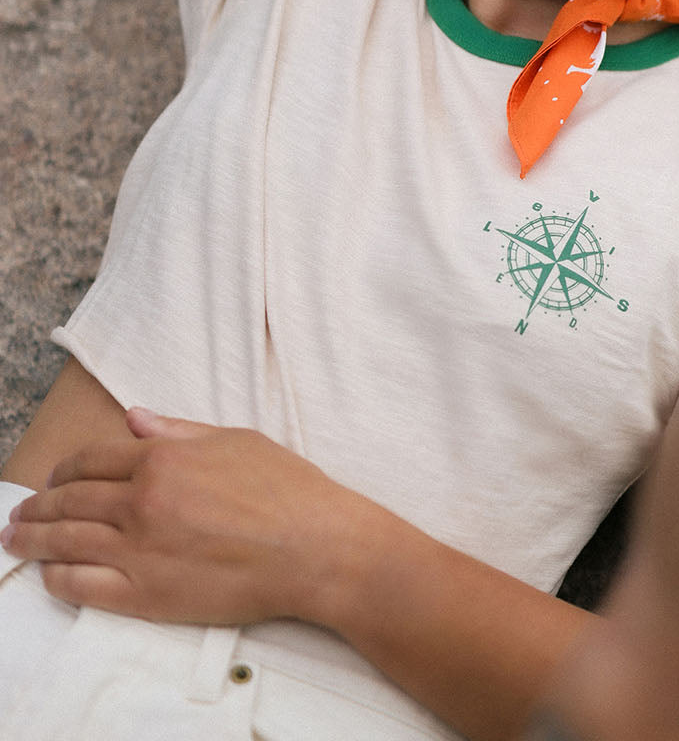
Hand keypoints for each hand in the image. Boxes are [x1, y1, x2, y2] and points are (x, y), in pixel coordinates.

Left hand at [1, 410, 363, 626]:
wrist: (314, 547)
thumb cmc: (286, 490)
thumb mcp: (235, 441)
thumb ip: (179, 431)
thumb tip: (134, 419)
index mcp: (163, 458)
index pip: (92, 460)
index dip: (65, 469)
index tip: (55, 478)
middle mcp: (142, 500)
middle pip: (69, 499)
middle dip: (37, 506)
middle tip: (21, 513)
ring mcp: (139, 549)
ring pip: (65, 541)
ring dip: (33, 540)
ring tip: (16, 541)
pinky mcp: (145, 594)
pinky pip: (82, 586)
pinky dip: (58, 578)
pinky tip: (50, 573)